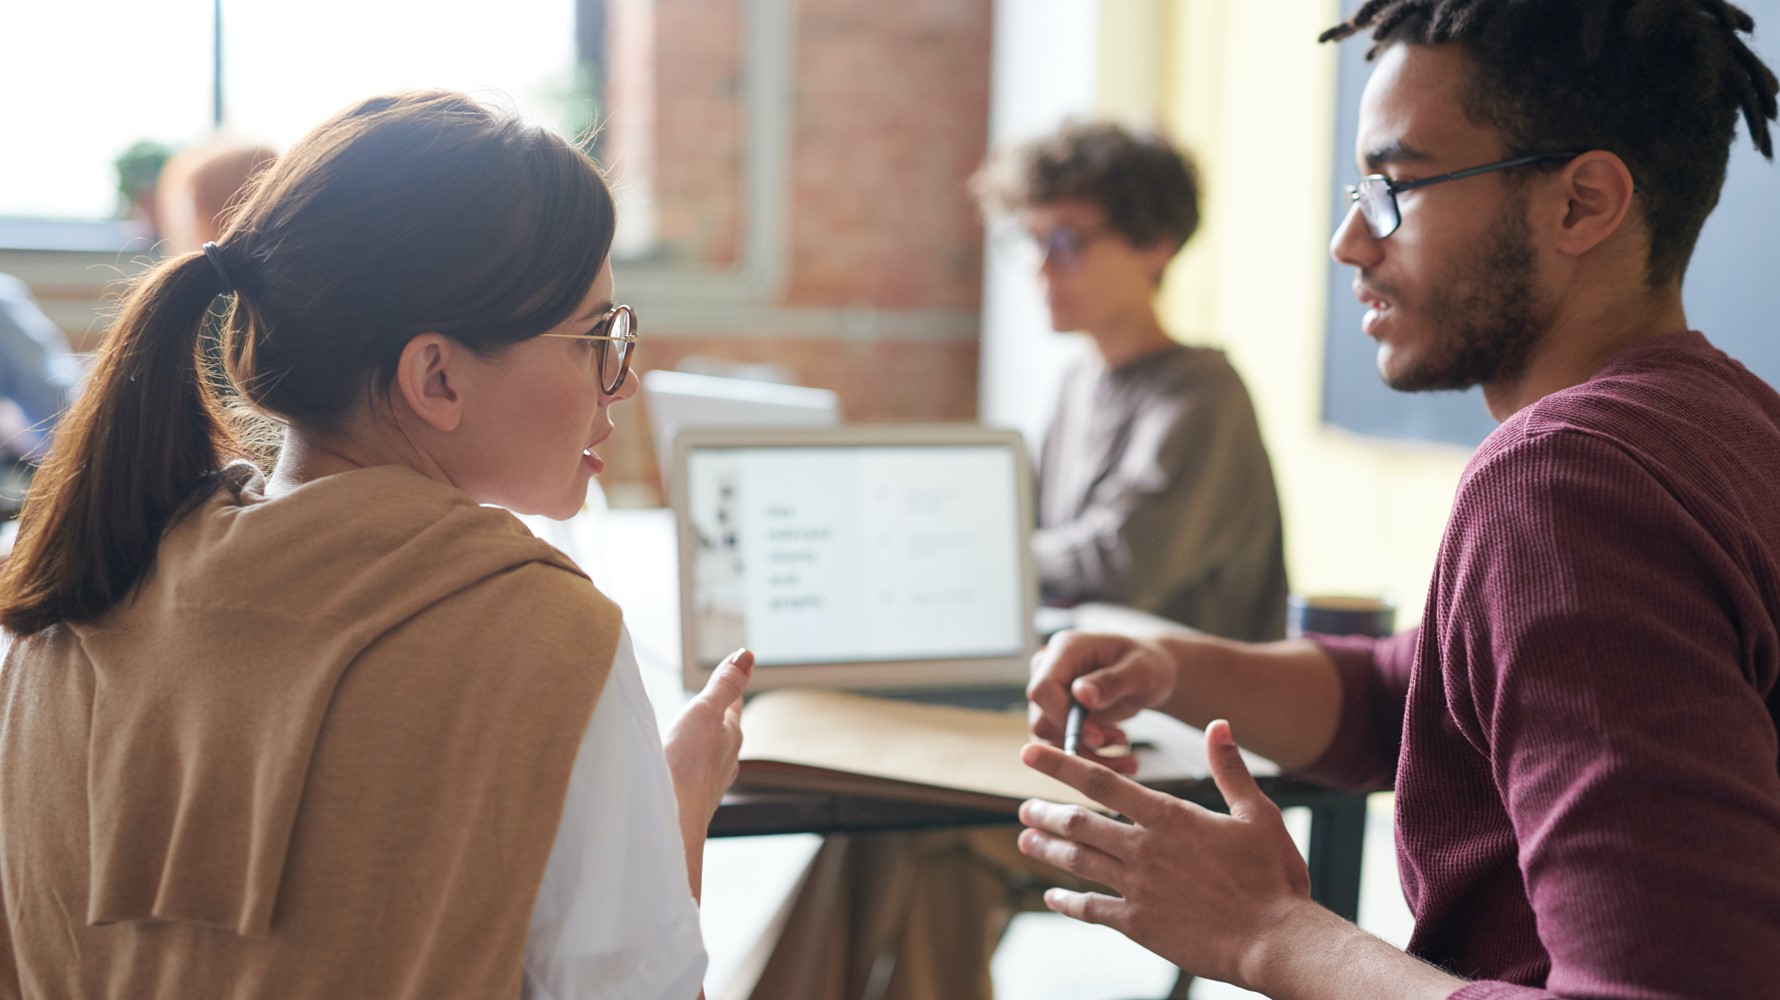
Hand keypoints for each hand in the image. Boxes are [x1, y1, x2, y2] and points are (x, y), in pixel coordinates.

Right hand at [663, 648, 751, 828]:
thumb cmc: (687, 764)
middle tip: (717, 701)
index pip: (734, 702)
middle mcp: (727, 759)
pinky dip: (691, 764)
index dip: (733, 684)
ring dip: (705, 742)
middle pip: (726, 730)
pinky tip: (682, 771)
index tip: (739, 667)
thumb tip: (747, 655)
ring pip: (713, 755)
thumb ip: (724, 685)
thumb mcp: (705, 711)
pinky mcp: (695, 799)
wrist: (672, 818)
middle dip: (719, 715)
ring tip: (699, 735)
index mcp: (731, 735)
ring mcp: (712, 782)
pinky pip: (696, 774)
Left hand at [1016, 720, 1314, 990]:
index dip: (1060, 764)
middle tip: (1024, 807)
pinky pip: (1091, 909)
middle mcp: (1143, 849)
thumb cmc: (1272, 877)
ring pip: (1078, 861)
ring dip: (1048, 848)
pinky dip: (1068, 901)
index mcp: (1168, 818)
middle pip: (1079, 823)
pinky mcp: (1139, 925)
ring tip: (1026, 839)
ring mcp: (1137, 888)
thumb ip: (1230, 768)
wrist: (1274, 940)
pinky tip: (1053, 896)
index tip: (1029, 752)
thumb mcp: (1258, 813)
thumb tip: (1218, 724)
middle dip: (1046, 812)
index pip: (1101, 782)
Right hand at [1027, 630, 1178, 774]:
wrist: (1149, 675)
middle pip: (1042, 719)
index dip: (1063, 718)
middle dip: (1080, 740)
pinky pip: (1061, 747)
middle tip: (1121, 741)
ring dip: (1087, 753)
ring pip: (1050, 739)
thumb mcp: (1140, 671)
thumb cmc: (1147, 665)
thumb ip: (1111, 681)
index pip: (1043, 689)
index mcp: (1064, 650)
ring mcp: (1050, 695)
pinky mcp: (1056, 716)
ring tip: (1125, 747)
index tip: (1097, 737)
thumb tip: (1081, 695)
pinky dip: (1089, 758)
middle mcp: (1048, 671)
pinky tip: (1120, 758)